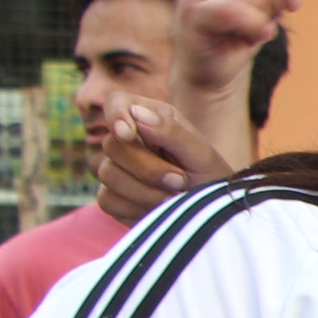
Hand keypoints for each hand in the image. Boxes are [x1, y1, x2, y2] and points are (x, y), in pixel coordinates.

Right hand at [93, 97, 239, 218]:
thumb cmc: (209, 178)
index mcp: (150, 119)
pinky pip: (108, 201)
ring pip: (108, 174)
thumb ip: (171, 132)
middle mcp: (128, 141)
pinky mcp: (111, 196)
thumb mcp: (201, 154)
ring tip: (173, 198)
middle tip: (180, 180)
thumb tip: (137, 114)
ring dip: (145, 192)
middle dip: (147, 168)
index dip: (116, 115)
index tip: (127, 134)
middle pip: (112, 145)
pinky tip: (157, 211)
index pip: (117, 103)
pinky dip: (136, 209)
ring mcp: (115, 168)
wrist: (210, 214)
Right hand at [177, 0, 311, 77]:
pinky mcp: (191, 11)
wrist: (215, 62)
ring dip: (263, 20)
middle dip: (275, 2)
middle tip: (258, 16)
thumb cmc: (241, 20)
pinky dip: (252, 31)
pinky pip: (242, 13)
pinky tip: (242, 36)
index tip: (280, 1)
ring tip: (245, 26)